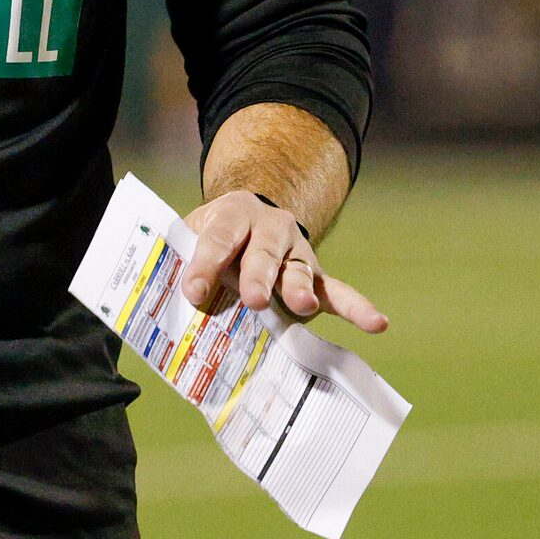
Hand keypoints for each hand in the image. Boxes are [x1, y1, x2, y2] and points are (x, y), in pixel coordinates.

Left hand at [179, 191, 387, 333]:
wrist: (246, 217)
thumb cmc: (213, 238)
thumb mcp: (190, 238)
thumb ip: (179, 264)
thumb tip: (162, 308)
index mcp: (232, 215)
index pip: (218, 239)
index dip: (205, 264)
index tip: (194, 292)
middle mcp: (269, 228)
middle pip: (262, 252)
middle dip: (257, 276)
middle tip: (252, 299)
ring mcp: (296, 252)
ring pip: (299, 270)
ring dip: (300, 288)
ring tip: (304, 306)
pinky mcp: (315, 275)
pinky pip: (337, 291)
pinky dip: (357, 308)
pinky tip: (377, 323)